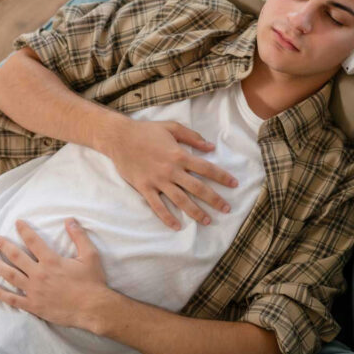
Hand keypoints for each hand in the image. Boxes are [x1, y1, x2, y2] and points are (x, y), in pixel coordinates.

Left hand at [0, 218, 110, 330]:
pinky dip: (0, 293)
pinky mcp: (33, 305)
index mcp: (51, 261)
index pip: (33, 241)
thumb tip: (69, 219)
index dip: (24, 230)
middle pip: (16, 257)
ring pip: (10, 275)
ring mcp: (34, 290)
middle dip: (4, 246)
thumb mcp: (90, 255)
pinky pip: (13, 299)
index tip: (17, 223)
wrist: (93, 308)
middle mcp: (39, 274)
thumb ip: (78, 236)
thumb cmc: (92, 282)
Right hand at [102, 119, 236, 230]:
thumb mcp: (172, 127)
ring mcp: (157, 181)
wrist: (119, 137)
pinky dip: (167, 217)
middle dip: (214, 199)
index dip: (222, 177)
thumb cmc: (146, 130)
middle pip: (197, 188)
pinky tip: (176, 226)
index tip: (234, 184)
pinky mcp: (144, 188)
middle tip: (226, 209)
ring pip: (180, 200)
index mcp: (180, 155)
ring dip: (195, 212)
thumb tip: (211, 147)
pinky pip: (157, 206)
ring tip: (206, 221)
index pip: (206, 168)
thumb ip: (192, 137)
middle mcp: (171, 170)